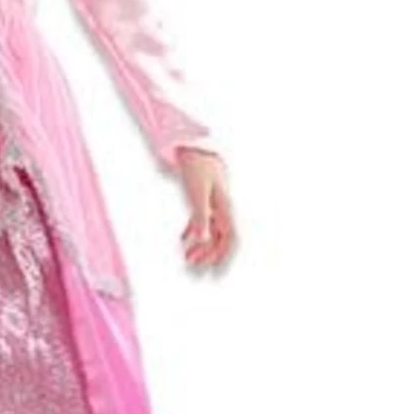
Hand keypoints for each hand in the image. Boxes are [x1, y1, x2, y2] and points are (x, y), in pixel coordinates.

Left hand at [175, 148, 236, 270]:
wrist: (195, 146)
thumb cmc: (198, 168)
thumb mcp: (197, 194)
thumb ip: (200, 218)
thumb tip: (202, 240)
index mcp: (225, 207)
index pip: (231, 237)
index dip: (223, 253)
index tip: (212, 266)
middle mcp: (222, 207)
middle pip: (220, 237)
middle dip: (208, 253)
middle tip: (194, 266)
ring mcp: (214, 203)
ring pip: (210, 230)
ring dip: (200, 245)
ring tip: (187, 257)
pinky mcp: (204, 199)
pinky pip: (201, 221)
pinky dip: (193, 232)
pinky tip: (183, 241)